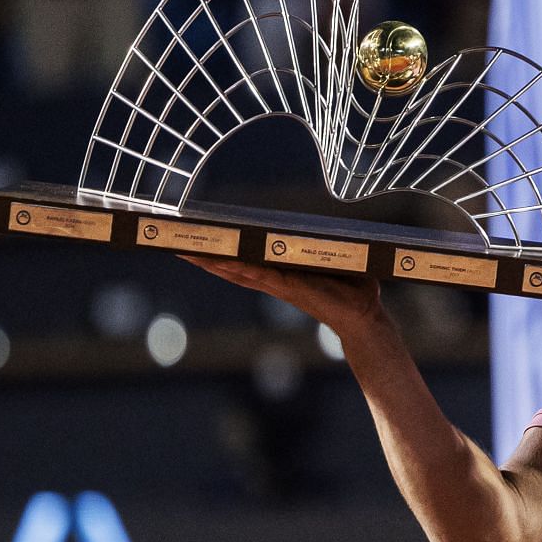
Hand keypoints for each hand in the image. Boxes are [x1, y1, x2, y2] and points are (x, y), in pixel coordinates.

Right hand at [181, 257, 398, 363]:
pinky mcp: (291, 287)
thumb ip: (326, 245)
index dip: (219, 254)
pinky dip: (243, 267)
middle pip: (231, 267)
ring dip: (213, 262)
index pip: (244, 262)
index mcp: (281, 274)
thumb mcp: (334, 258)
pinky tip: (225, 259)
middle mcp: (274, 281)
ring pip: (239, 272)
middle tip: (175, 244)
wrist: (366, 316)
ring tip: (187, 250)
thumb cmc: (353, 288)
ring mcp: (280, 285)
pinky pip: (262, 275)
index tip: (196, 243)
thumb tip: (330, 225)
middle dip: (204, 257)